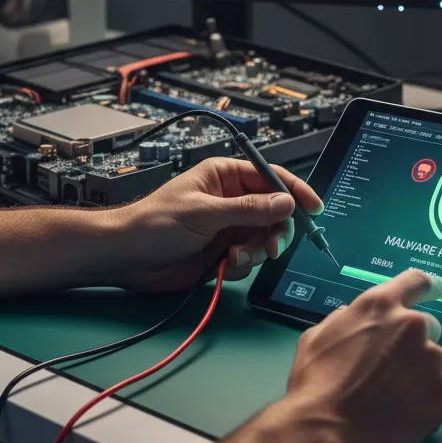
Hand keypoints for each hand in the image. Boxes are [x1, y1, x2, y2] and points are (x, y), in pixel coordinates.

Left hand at [109, 157, 323, 293]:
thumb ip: (249, 209)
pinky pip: (250, 257)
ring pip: (264, 238)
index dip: (294, 191)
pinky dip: (244, 264)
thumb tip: (285, 202)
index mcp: (225, 176)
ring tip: (236, 258)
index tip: (313, 208)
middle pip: (274, 212)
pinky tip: (226, 266)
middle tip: (272, 246)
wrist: (128, 257)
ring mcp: (228, 226)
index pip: (270, 177)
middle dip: (275, 230)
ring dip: (257, 251)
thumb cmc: (155, 223)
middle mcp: (230, 200)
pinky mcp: (224, 252)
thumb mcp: (205, 212)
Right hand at [282, 269, 441, 442]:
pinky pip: (439, 391)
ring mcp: (431, 360)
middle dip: (411, 344)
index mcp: (380, 306)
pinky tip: (399, 412)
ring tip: (389, 397)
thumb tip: (352, 316)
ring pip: (432, 361)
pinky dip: (424, 400)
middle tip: (388, 369)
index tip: (436, 288)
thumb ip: (344, 319)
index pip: (415, 282)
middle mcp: (412, 326)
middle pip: (426, 327)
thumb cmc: (316, 383)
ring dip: (418, 372)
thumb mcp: (318, 336)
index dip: (426, 286)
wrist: (325, 430)